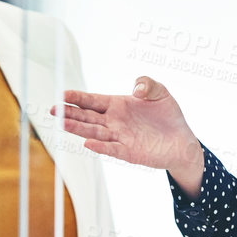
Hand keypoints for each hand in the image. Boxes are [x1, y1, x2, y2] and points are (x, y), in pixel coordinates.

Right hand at [57, 77, 204, 193]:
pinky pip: (111, 149)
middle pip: (87, 117)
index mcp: (118, 105)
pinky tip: (88, 143)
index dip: (78, 98)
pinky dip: (100, 146)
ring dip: (78, 128)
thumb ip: (147, 84)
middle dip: (70, 113)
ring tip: (62, 124)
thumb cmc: (168, 116)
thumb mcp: (160, 93)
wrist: (182, 141)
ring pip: (94, 132)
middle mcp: (114, 121)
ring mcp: (119, 137)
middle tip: (53, 110)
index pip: (93, 101)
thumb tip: (135, 88)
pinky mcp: (128, 152)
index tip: (63, 94)